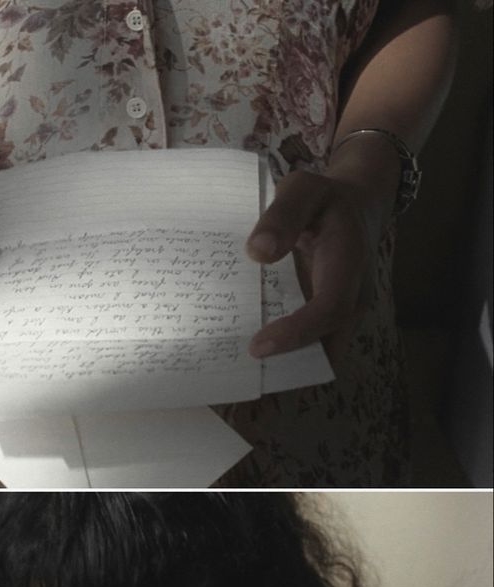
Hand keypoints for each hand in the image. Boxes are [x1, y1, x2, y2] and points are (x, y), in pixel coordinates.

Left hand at [245, 163, 395, 367]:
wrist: (357, 207)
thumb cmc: (325, 200)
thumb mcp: (303, 189)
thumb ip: (283, 214)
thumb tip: (258, 252)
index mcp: (348, 263)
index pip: (329, 307)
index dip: (297, 332)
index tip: (258, 347)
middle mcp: (354, 296)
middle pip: (328, 344)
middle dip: (288, 368)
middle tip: (243, 383)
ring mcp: (345, 312)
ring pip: (322, 354)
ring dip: (287, 371)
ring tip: (244, 384)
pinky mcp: (332, 319)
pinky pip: (314, 346)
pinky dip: (288, 359)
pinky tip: (255, 366)